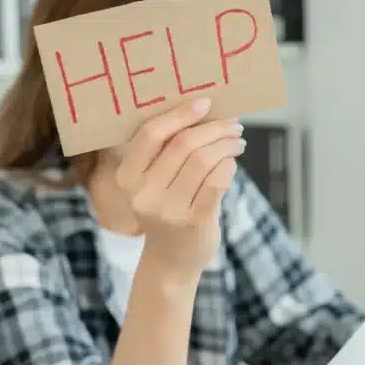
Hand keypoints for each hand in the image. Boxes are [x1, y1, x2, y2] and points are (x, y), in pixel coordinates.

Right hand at [114, 98, 244, 278]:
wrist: (171, 261)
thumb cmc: (167, 210)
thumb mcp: (153, 183)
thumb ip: (167, 153)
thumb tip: (203, 111)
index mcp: (127, 177)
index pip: (150, 135)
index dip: (179, 114)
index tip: (204, 103)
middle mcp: (143, 193)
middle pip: (183, 144)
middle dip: (213, 128)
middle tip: (232, 124)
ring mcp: (168, 209)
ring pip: (204, 160)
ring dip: (226, 144)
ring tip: (237, 140)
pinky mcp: (193, 221)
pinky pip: (218, 180)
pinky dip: (229, 165)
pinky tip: (232, 163)